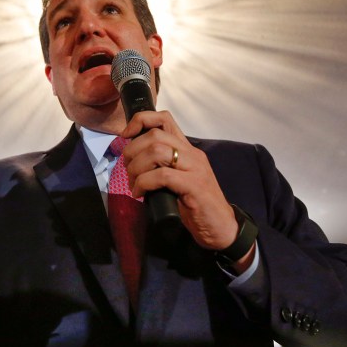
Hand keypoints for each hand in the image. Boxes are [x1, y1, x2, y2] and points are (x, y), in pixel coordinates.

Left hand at [121, 111, 252, 270]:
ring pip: (157, 151)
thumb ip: (162, 167)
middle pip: (155, 135)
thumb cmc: (197, 205)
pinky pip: (162, 175)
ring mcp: (195, 169)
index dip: (141, 121)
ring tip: (134, 184)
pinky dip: (144, 183)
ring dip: (136, 167)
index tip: (126, 135)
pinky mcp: (194, 186)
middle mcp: (192, 154)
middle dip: (132, 150)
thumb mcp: (178, 179)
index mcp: (188, 150)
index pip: (164, 119)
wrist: (221, 227)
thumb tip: (133, 161)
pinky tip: (140, 193)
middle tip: (127, 169)